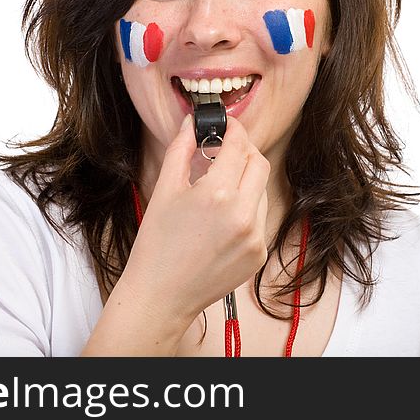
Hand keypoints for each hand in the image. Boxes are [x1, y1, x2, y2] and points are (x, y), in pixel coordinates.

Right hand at [123, 113, 269, 326]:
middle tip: (225, 150)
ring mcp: (255, 237)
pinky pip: (261, 218)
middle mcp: (243, 215)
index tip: (227, 125)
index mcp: (217, 194)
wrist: (161, 295)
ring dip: (246, 181)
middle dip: (244, 151)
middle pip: (259, 164)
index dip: (234, 130)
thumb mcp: (165, 190)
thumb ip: (181, 150)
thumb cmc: (157, 244)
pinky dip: (247, 209)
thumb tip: (192, 124)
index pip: (239, 146)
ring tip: (219, 188)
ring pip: (262, 190)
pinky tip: (222, 218)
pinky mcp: (259, 254)